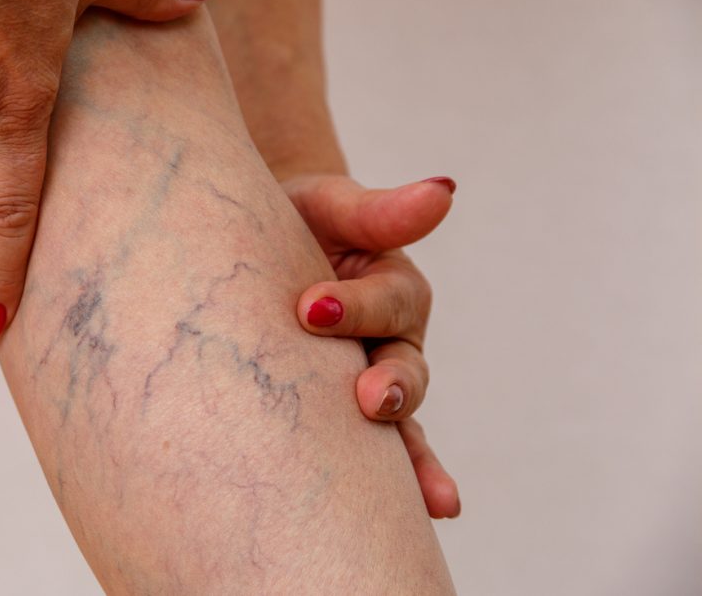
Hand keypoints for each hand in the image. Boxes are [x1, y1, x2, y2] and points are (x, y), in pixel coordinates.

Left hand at [285, 174, 460, 518]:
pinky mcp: (345, 413)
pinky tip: (428, 512)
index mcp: (395, 286)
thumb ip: (380, 211)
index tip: (310, 306)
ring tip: (420, 494)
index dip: (356, 306)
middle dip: (391, 386)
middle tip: (370, 397)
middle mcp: (393, 339)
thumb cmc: (295, 221)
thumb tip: (445, 188)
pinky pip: (379, 453)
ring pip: (400, 421)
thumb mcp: (330, 205)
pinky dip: (401, 482)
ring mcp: (373, 379)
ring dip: (408, 455)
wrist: (256, 244)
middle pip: (406, 368)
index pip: (388, 299)